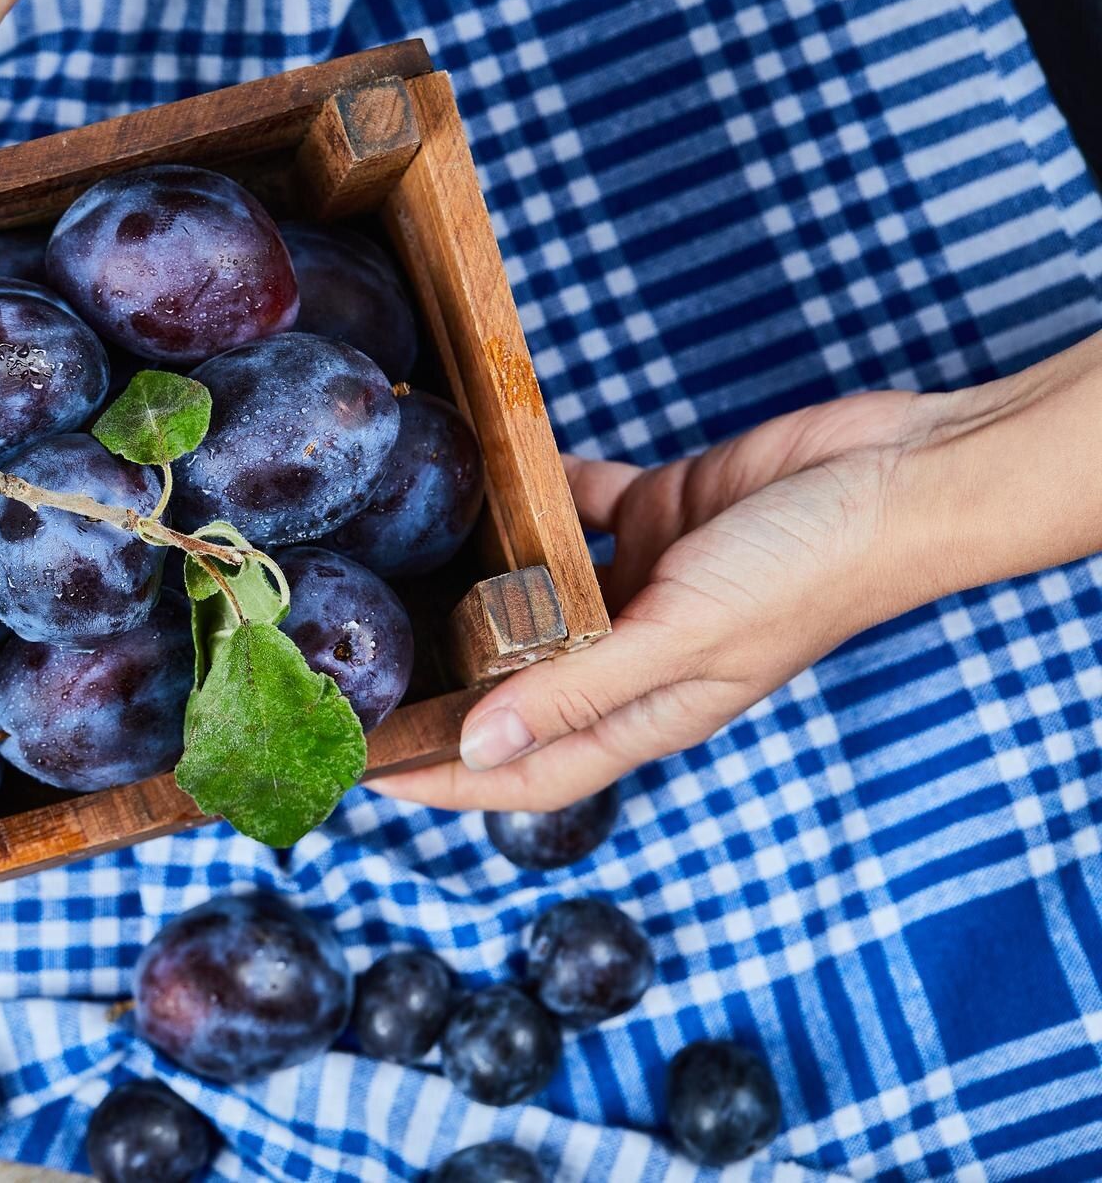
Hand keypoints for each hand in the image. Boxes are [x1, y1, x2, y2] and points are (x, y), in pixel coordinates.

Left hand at [373, 390, 933, 811]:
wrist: (900, 477)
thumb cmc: (809, 570)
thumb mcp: (681, 636)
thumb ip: (579, 688)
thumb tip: (479, 746)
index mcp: (652, 710)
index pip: (528, 771)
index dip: (448, 782)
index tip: (368, 775)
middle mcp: (642, 655)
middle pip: (523, 690)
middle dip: (447, 692)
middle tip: (358, 675)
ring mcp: (651, 585)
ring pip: (544, 598)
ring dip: (484, 590)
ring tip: (400, 577)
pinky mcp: (664, 514)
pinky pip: (581, 510)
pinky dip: (540, 498)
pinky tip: (489, 477)